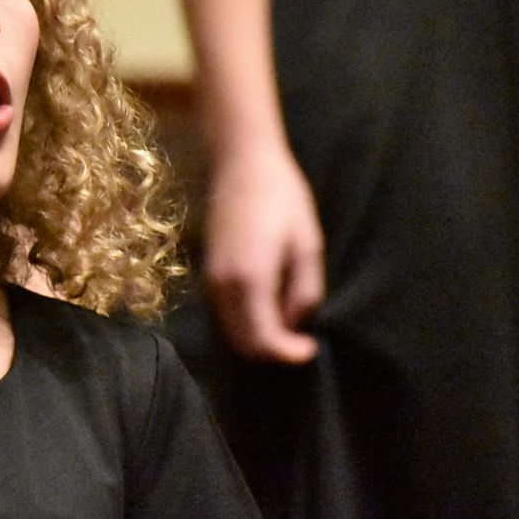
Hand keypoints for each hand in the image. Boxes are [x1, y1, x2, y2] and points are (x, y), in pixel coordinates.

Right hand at [203, 142, 324, 363]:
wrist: (239, 164)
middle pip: (243, 344)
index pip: (264, 339)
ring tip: (290, 327)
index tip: (310, 350)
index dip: (288, 354)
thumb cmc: (281, 198)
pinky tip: (271, 307)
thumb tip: (296, 323)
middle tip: (301, 343)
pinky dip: (247, 323)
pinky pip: (226, 314)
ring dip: (259, 339)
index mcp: (249, 280)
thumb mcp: (307, 245)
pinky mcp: (208, 272)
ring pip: (232, 332)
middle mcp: (222, 287)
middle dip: (273, 352)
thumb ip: (304, 291)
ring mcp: (210, 280)